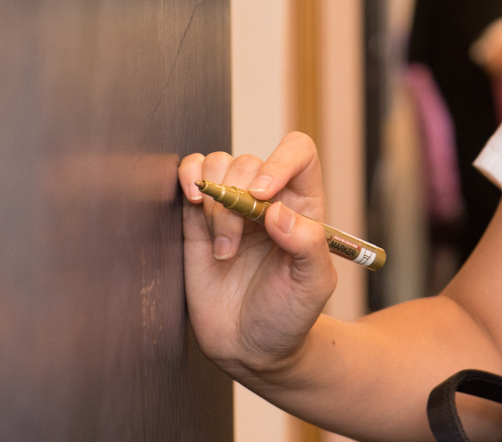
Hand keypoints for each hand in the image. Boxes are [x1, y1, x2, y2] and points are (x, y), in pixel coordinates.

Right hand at [178, 131, 338, 380]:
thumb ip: (308, 246)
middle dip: (237, 200)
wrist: (248, 348)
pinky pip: (191, 174)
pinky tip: (193, 201)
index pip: (298, 153)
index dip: (279, 161)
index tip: (261, 194)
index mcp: (303, 205)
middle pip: (250, 161)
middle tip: (233, 245)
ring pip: (219, 164)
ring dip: (214, 201)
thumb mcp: (313, 286)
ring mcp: (231, 205)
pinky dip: (188, 177)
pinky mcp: (198, 217)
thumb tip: (278, 210)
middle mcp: (267, 198)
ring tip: (221, 246)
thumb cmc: (288, 316)